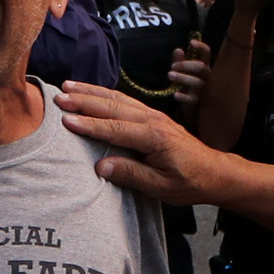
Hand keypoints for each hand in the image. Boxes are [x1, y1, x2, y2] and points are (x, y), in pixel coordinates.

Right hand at [56, 80, 233, 206]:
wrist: (214, 172)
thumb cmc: (189, 182)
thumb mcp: (161, 187)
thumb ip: (132, 174)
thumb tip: (101, 167)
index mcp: (154, 137)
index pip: (114, 129)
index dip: (89, 125)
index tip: (66, 120)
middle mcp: (153, 120)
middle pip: (112, 106)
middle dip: (84, 100)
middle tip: (59, 97)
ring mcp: (154, 115)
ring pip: (118, 99)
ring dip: (91, 92)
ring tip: (68, 87)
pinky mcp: (154, 116)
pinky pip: (125, 100)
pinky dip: (105, 94)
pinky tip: (92, 92)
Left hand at [165, 36, 212, 110]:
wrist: (193, 110)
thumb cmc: (188, 87)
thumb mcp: (184, 73)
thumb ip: (181, 62)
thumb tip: (178, 49)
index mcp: (204, 67)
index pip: (206, 54)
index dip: (201, 46)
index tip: (191, 42)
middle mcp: (207, 78)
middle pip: (201, 67)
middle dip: (186, 65)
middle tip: (172, 66)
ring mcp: (203, 90)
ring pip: (197, 82)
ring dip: (183, 77)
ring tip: (169, 75)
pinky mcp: (198, 103)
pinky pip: (192, 99)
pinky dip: (183, 96)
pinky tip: (175, 94)